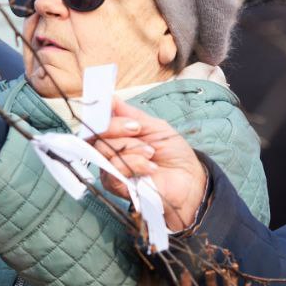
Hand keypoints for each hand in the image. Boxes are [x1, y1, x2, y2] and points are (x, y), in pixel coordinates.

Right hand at [88, 98, 205, 229]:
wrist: (188, 178)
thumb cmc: (173, 153)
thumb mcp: (155, 127)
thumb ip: (131, 115)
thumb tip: (110, 99)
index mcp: (117, 135)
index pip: (98, 122)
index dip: (106, 117)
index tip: (129, 119)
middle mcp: (109, 151)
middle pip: (96, 135)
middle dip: (121, 130)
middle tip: (140, 133)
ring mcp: (110, 168)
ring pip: (104, 150)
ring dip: (132, 148)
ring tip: (151, 154)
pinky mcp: (115, 186)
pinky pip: (113, 169)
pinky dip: (134, 164)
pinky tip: (150, 168)